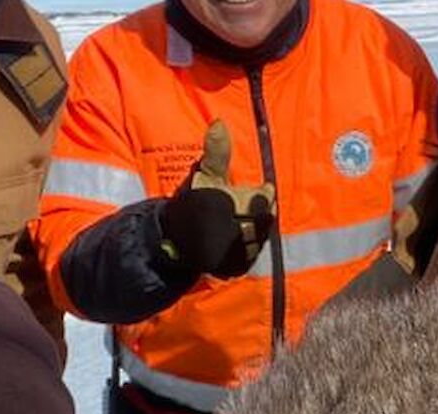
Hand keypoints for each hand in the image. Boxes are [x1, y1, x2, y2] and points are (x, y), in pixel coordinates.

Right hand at [161, 120, 276, 277]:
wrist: (172, 238)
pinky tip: (243, 239)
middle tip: (250, 208)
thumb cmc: (193, 202)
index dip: (263, 193)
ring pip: (260, 239)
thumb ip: (216, 151)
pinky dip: (252, 247)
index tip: (260, 189)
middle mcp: (228, 229)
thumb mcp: (205, 174)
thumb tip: (219, 123)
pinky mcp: (231, 267)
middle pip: (264, 219)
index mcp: (224, 203)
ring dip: (258, 230)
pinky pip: (253, 256)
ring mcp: (230, 251)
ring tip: (246, 223)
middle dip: (261, 212)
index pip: (264, 198)